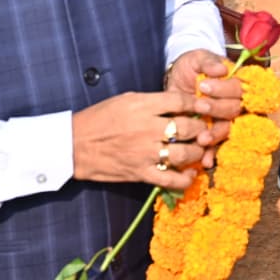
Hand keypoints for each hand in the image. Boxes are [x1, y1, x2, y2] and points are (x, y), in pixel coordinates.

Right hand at [71, 91, 210, 189]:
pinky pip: (171, 179)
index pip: (179, 100)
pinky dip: (185, 179)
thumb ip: (152, 102)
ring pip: (184, 153)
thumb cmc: (99, 119)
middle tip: (205, 130)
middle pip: (187, 127)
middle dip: (201, 129)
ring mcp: (144, 153)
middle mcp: (146, 128)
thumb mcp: (125, 100)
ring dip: (197, 152)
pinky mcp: (140, 173)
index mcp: (142, 106)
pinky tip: (191, 174)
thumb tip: (178, 104)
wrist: (74, 145)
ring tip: (199, 150)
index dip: (197, 103)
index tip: (204, 107)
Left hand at [167, 49, 244, 166]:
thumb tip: (221, 68)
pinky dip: (210, 154)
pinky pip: (215, 146)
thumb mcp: (197, 58)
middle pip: (234, 110)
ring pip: (226, 129)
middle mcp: (232, 102)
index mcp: (234, 83)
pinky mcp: (210, 132)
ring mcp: (222, 119)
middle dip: (217, 109)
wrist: (175, 80)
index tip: (204, 86)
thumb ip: (207, 61)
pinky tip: (204, 161)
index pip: (238, 88)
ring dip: (216, 135)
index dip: (224, 89)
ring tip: (202, 138)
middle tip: (200, 106)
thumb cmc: (190, 66)